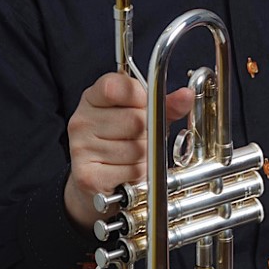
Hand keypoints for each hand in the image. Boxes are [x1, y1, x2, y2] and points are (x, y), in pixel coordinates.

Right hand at [64, 72, 193, 231]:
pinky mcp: (87, 176)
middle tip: (138, 137)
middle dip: (147, 131)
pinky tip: (124, 171)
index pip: (118, 87)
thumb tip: (186, 95)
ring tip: (131, 155)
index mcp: (92, 98)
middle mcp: (82, 120)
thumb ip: (164, 104)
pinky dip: (136, 173)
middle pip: (136, 120)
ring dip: (144, 156)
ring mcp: (81, 148)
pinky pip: (132, 170)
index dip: (140, 96)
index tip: (142, 104)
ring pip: (137, 148)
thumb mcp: (140, 115)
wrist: (94, 182)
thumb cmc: (120, 142)